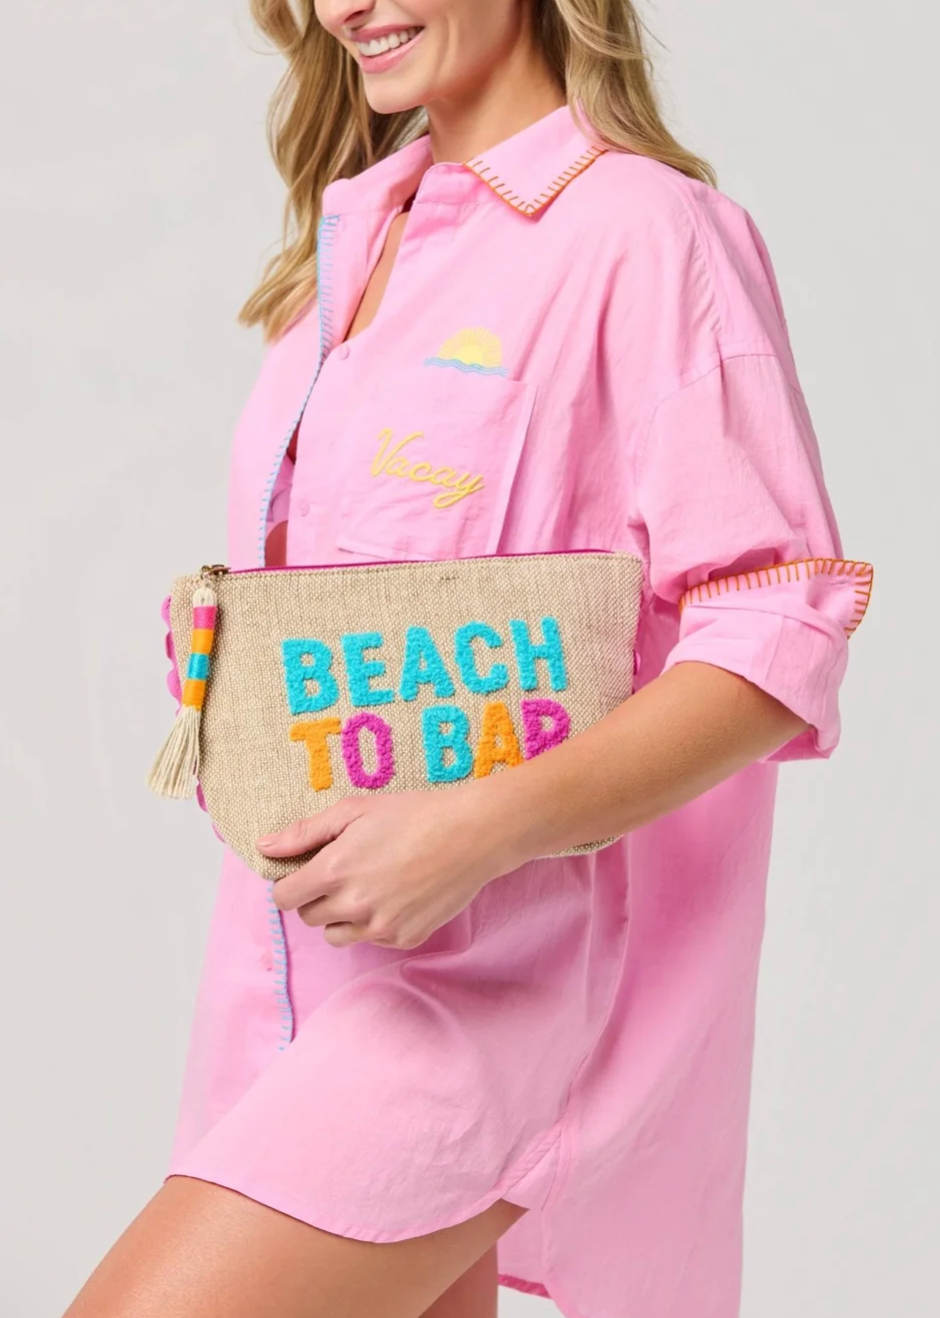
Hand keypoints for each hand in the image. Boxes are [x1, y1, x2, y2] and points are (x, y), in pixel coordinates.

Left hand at [256, 784, 519, 949]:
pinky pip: (372, 939)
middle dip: (317, 896)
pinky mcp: (404, 938)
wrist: (473, 834)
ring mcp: (380, 927)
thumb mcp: (354, 811)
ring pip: (336, 935)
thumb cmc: (414, 814)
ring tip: (367, 886)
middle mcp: (353, 906)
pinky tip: (395, 894)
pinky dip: (374, 922)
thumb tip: (265, 848)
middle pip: (308, 917)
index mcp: (334, 871)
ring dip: (341, 916)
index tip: (305, 871)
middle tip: (343, 871)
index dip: (289, 883)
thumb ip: (304, 832)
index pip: (283, 898)